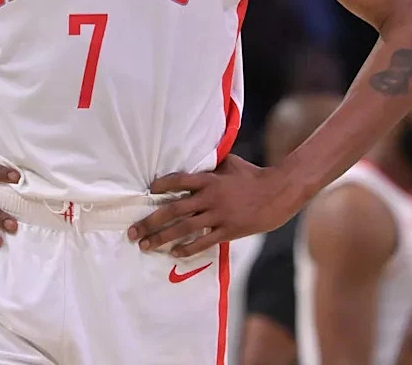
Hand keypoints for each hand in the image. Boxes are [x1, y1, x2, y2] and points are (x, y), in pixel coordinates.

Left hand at [128, 156, 301, 257]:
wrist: (278, 193)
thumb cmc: (253, 176)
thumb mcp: (230, 163)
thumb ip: (211, 164)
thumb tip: (196, 158)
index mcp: (210, 179)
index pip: (179, 181)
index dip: (161, 186)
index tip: (147, 192)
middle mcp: (210, 197)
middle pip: (173, 210)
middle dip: (150, 221)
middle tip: (133, 231)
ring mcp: (219, 216)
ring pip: (184, 229)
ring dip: (162, 238)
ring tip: (146, 245)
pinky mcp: (228, 230)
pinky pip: (203, 242)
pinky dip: (187, 248)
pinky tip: (174, 253)